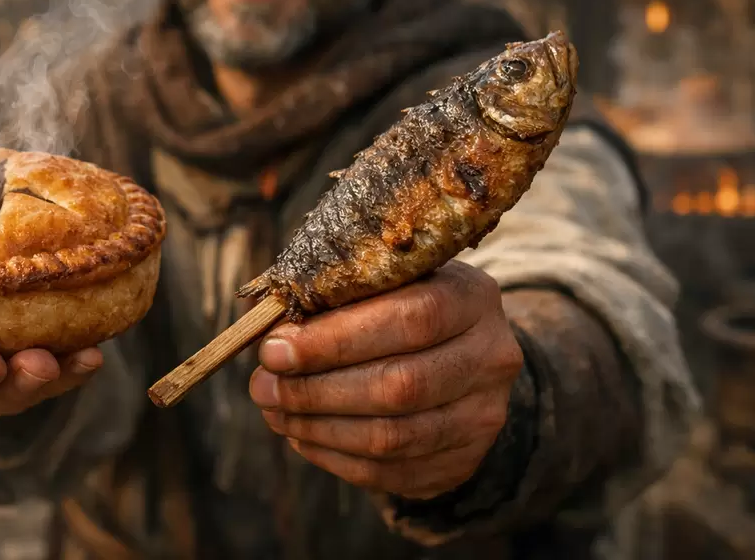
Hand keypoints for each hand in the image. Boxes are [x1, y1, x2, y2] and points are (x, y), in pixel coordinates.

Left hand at [249, 261, 522, 499]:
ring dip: (319, 427)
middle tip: (263, 385)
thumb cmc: (401, 304)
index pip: (410, 319)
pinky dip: (335, 457)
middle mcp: (491, 357)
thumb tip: (267, 328)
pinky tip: (302, 436)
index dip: (336, 339)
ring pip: (393, 437)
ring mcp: (484, 416)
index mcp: (472, 297)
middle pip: (400, 385)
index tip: (274, 349)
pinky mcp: (464, 461)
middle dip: (317, 389)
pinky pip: (391, 472)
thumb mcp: (380, 281)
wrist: (462, 352)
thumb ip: (330, 294)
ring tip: (274, 410)